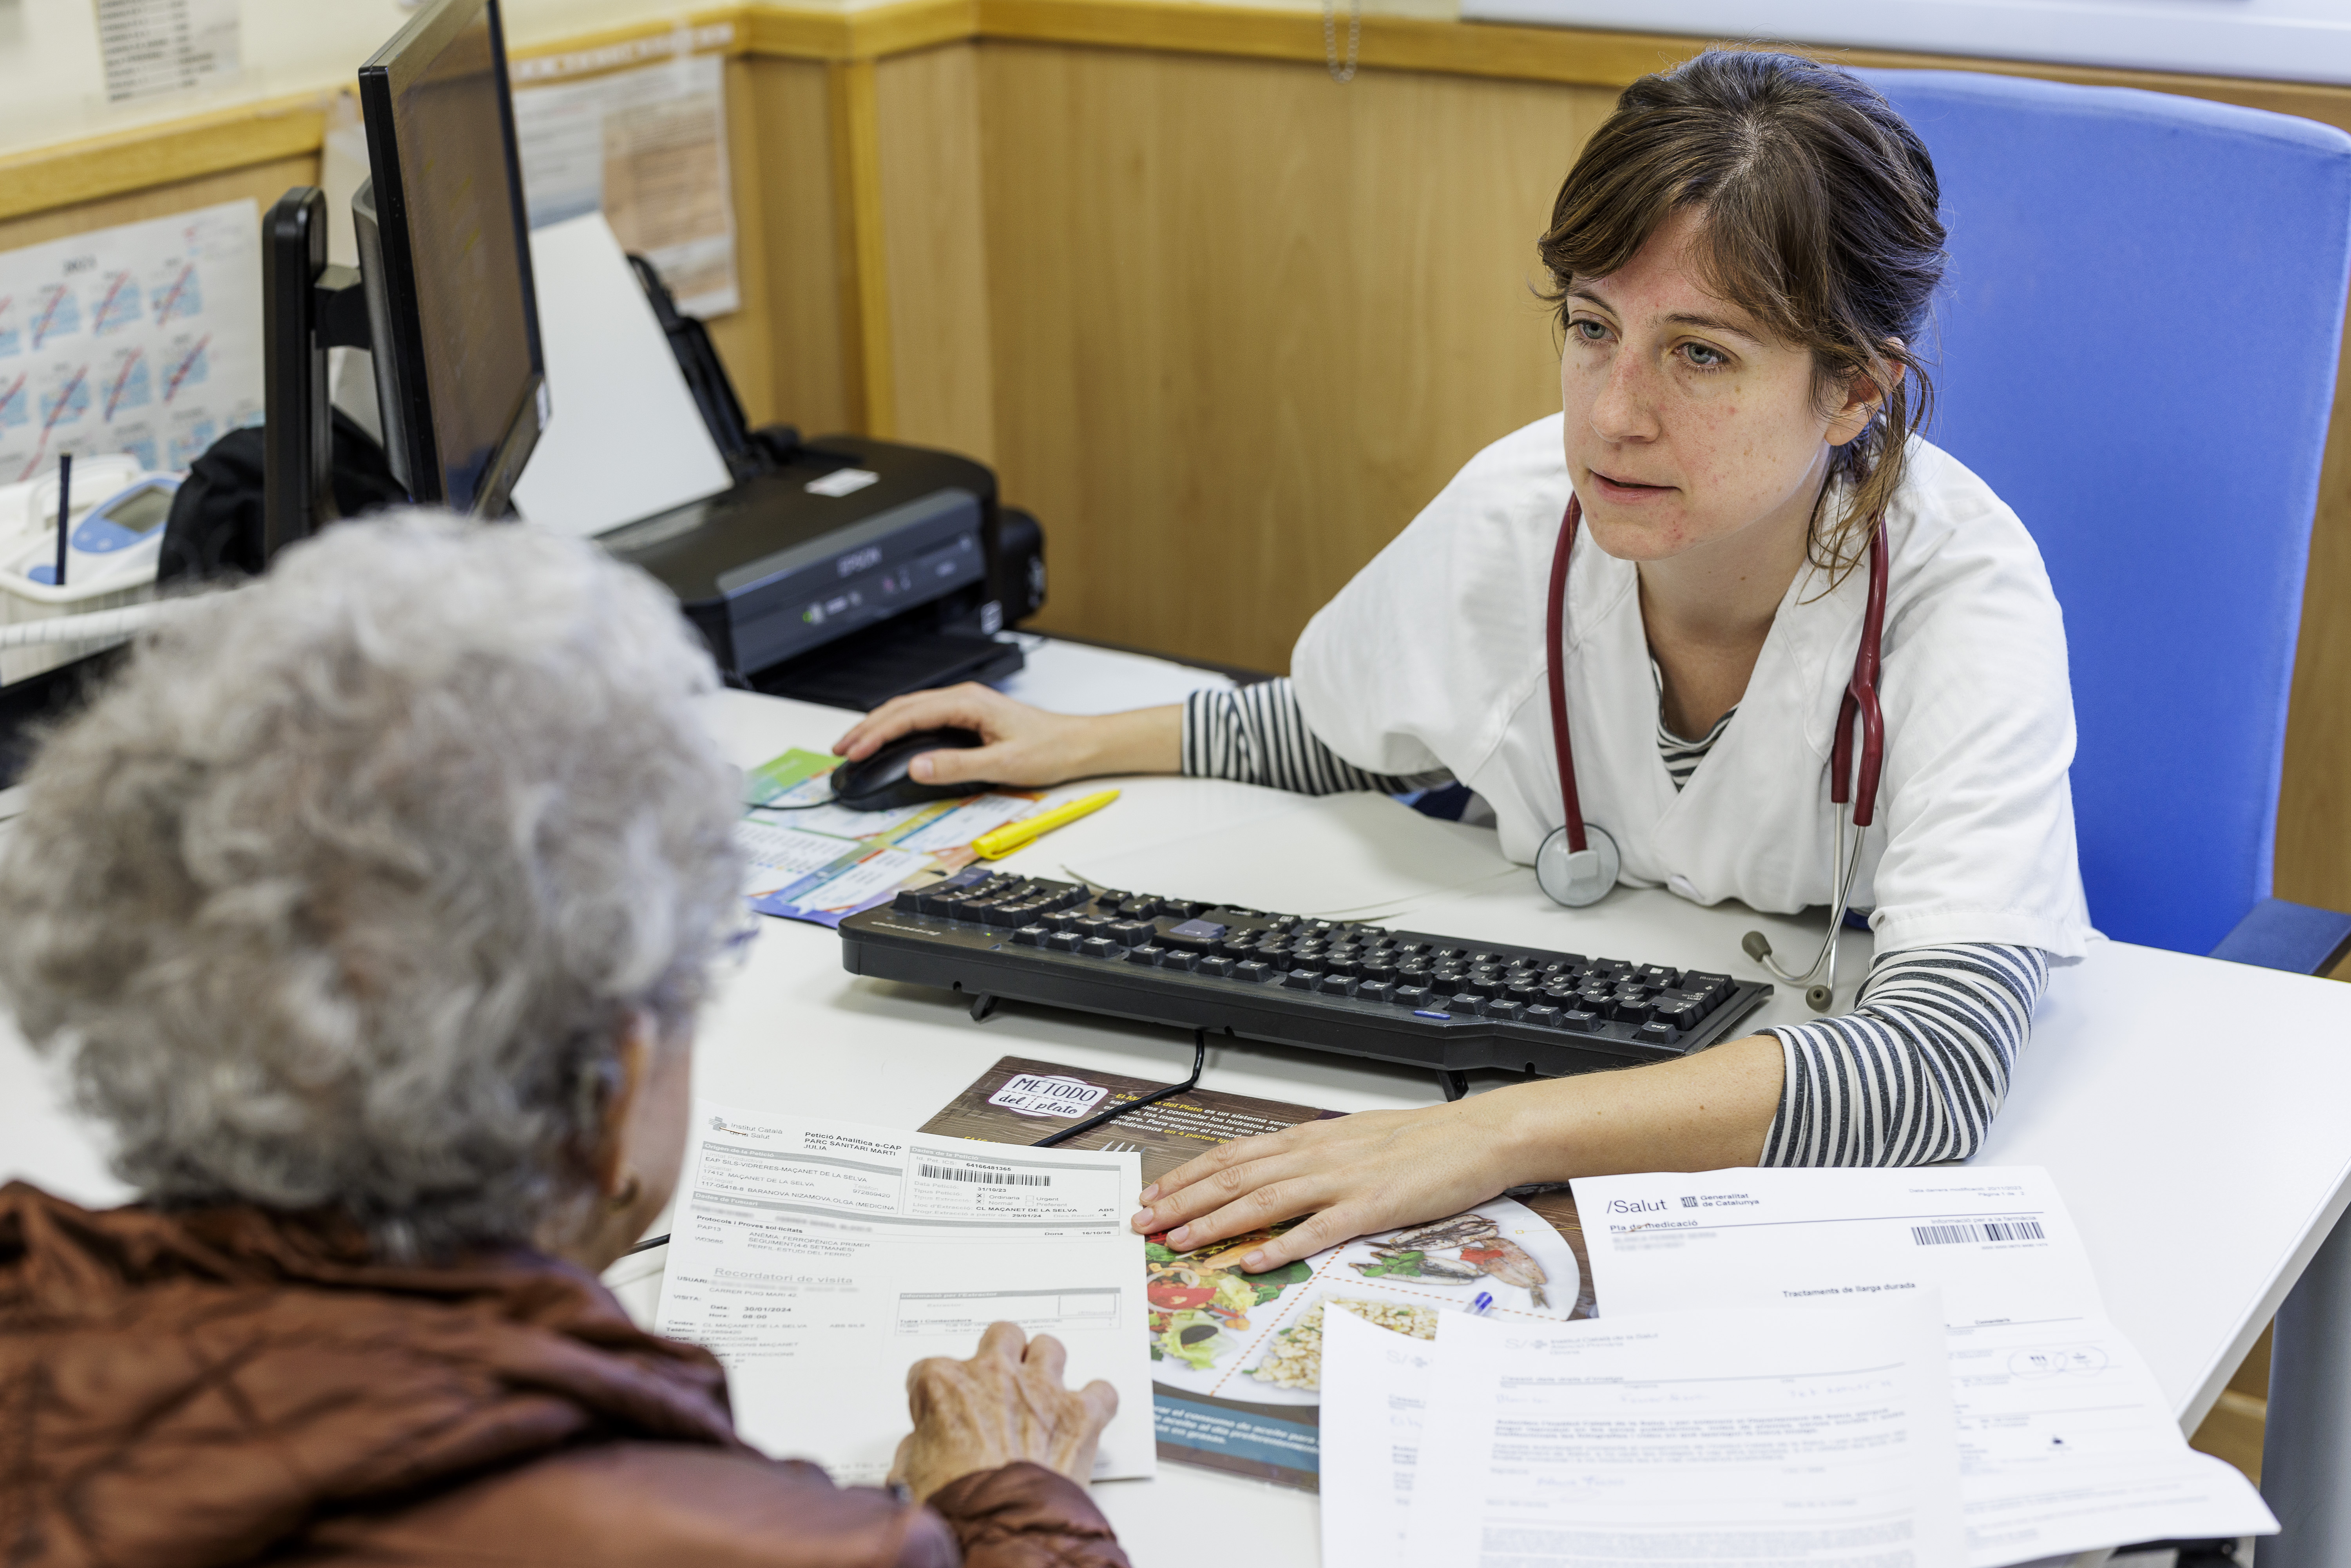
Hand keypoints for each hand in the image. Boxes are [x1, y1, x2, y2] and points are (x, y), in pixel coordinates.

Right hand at [833, 683, 1176, 788]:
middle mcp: (963, 698)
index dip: (876, 733)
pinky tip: (889, 739)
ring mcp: (964, 704)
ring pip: (909, 709)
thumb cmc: (1048, 749)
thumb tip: (917, 767)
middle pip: (902, 707)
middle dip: (867, 727)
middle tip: (841, 749)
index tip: (854, 750)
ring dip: (880, 725)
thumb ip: (957, 765)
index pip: (908, 714)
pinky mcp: (967, 715)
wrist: (1076, 744)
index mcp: (967, 703)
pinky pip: (922, 716)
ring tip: (854, 744)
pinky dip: (898, 727)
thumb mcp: (1002, 764)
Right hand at [889, 1321, 1118, 1501]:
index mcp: (944, 1383)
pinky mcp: (1079, 1413)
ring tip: (1043, 1393)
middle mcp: (994, 1374)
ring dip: (1048, 1367)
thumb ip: (916, 1448)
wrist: (999, 1528)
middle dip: (1003, 1355)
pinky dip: (1096, 1403)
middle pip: (1002, 1335)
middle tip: (1001, 1383)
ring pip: (1050, 1347)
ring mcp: (1040, 1389)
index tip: (944, 1408)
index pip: (933, 1368)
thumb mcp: (911, 1475)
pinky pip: (1101, 1391)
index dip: (939, 1392)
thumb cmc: (957, 1505)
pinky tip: (1086, 1416)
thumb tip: (920, 1450)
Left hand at [1128, 1100, 1520, 1272]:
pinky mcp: (1371, 1208)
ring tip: (1177, 1242)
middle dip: (1182, 1201)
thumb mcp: (1354, 1138)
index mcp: (1310, 1139)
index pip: (1232, 1156)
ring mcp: (1342, 1181)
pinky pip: (1318, 1230)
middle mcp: (1317, 1155)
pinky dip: (1281, 1246)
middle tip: (1143, 1224)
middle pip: (1234, 1178)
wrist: (1476, 1134)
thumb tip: (1275, 1171)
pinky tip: (1253, 1262)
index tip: (1153, 1195)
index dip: (1187, 1176)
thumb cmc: (1421, 1141)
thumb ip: (1313, 1156)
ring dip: (1215, 1223)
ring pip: (1263, 1201)